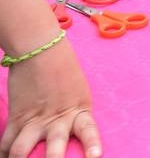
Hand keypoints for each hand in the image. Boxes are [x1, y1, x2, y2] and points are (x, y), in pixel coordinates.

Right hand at [1, 40, 102, 157]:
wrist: (40, 48)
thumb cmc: (63, 65)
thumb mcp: (78, 88)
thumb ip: (74, 111)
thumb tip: (71, 130)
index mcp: (79, 109)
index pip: (88, 130)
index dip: (91, 144)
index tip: (95, 157)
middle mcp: (57, 118)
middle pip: (54, 149)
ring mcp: (34, 119)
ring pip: (21, 151)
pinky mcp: (16, 117)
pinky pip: (6, 143)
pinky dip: (3, 154)